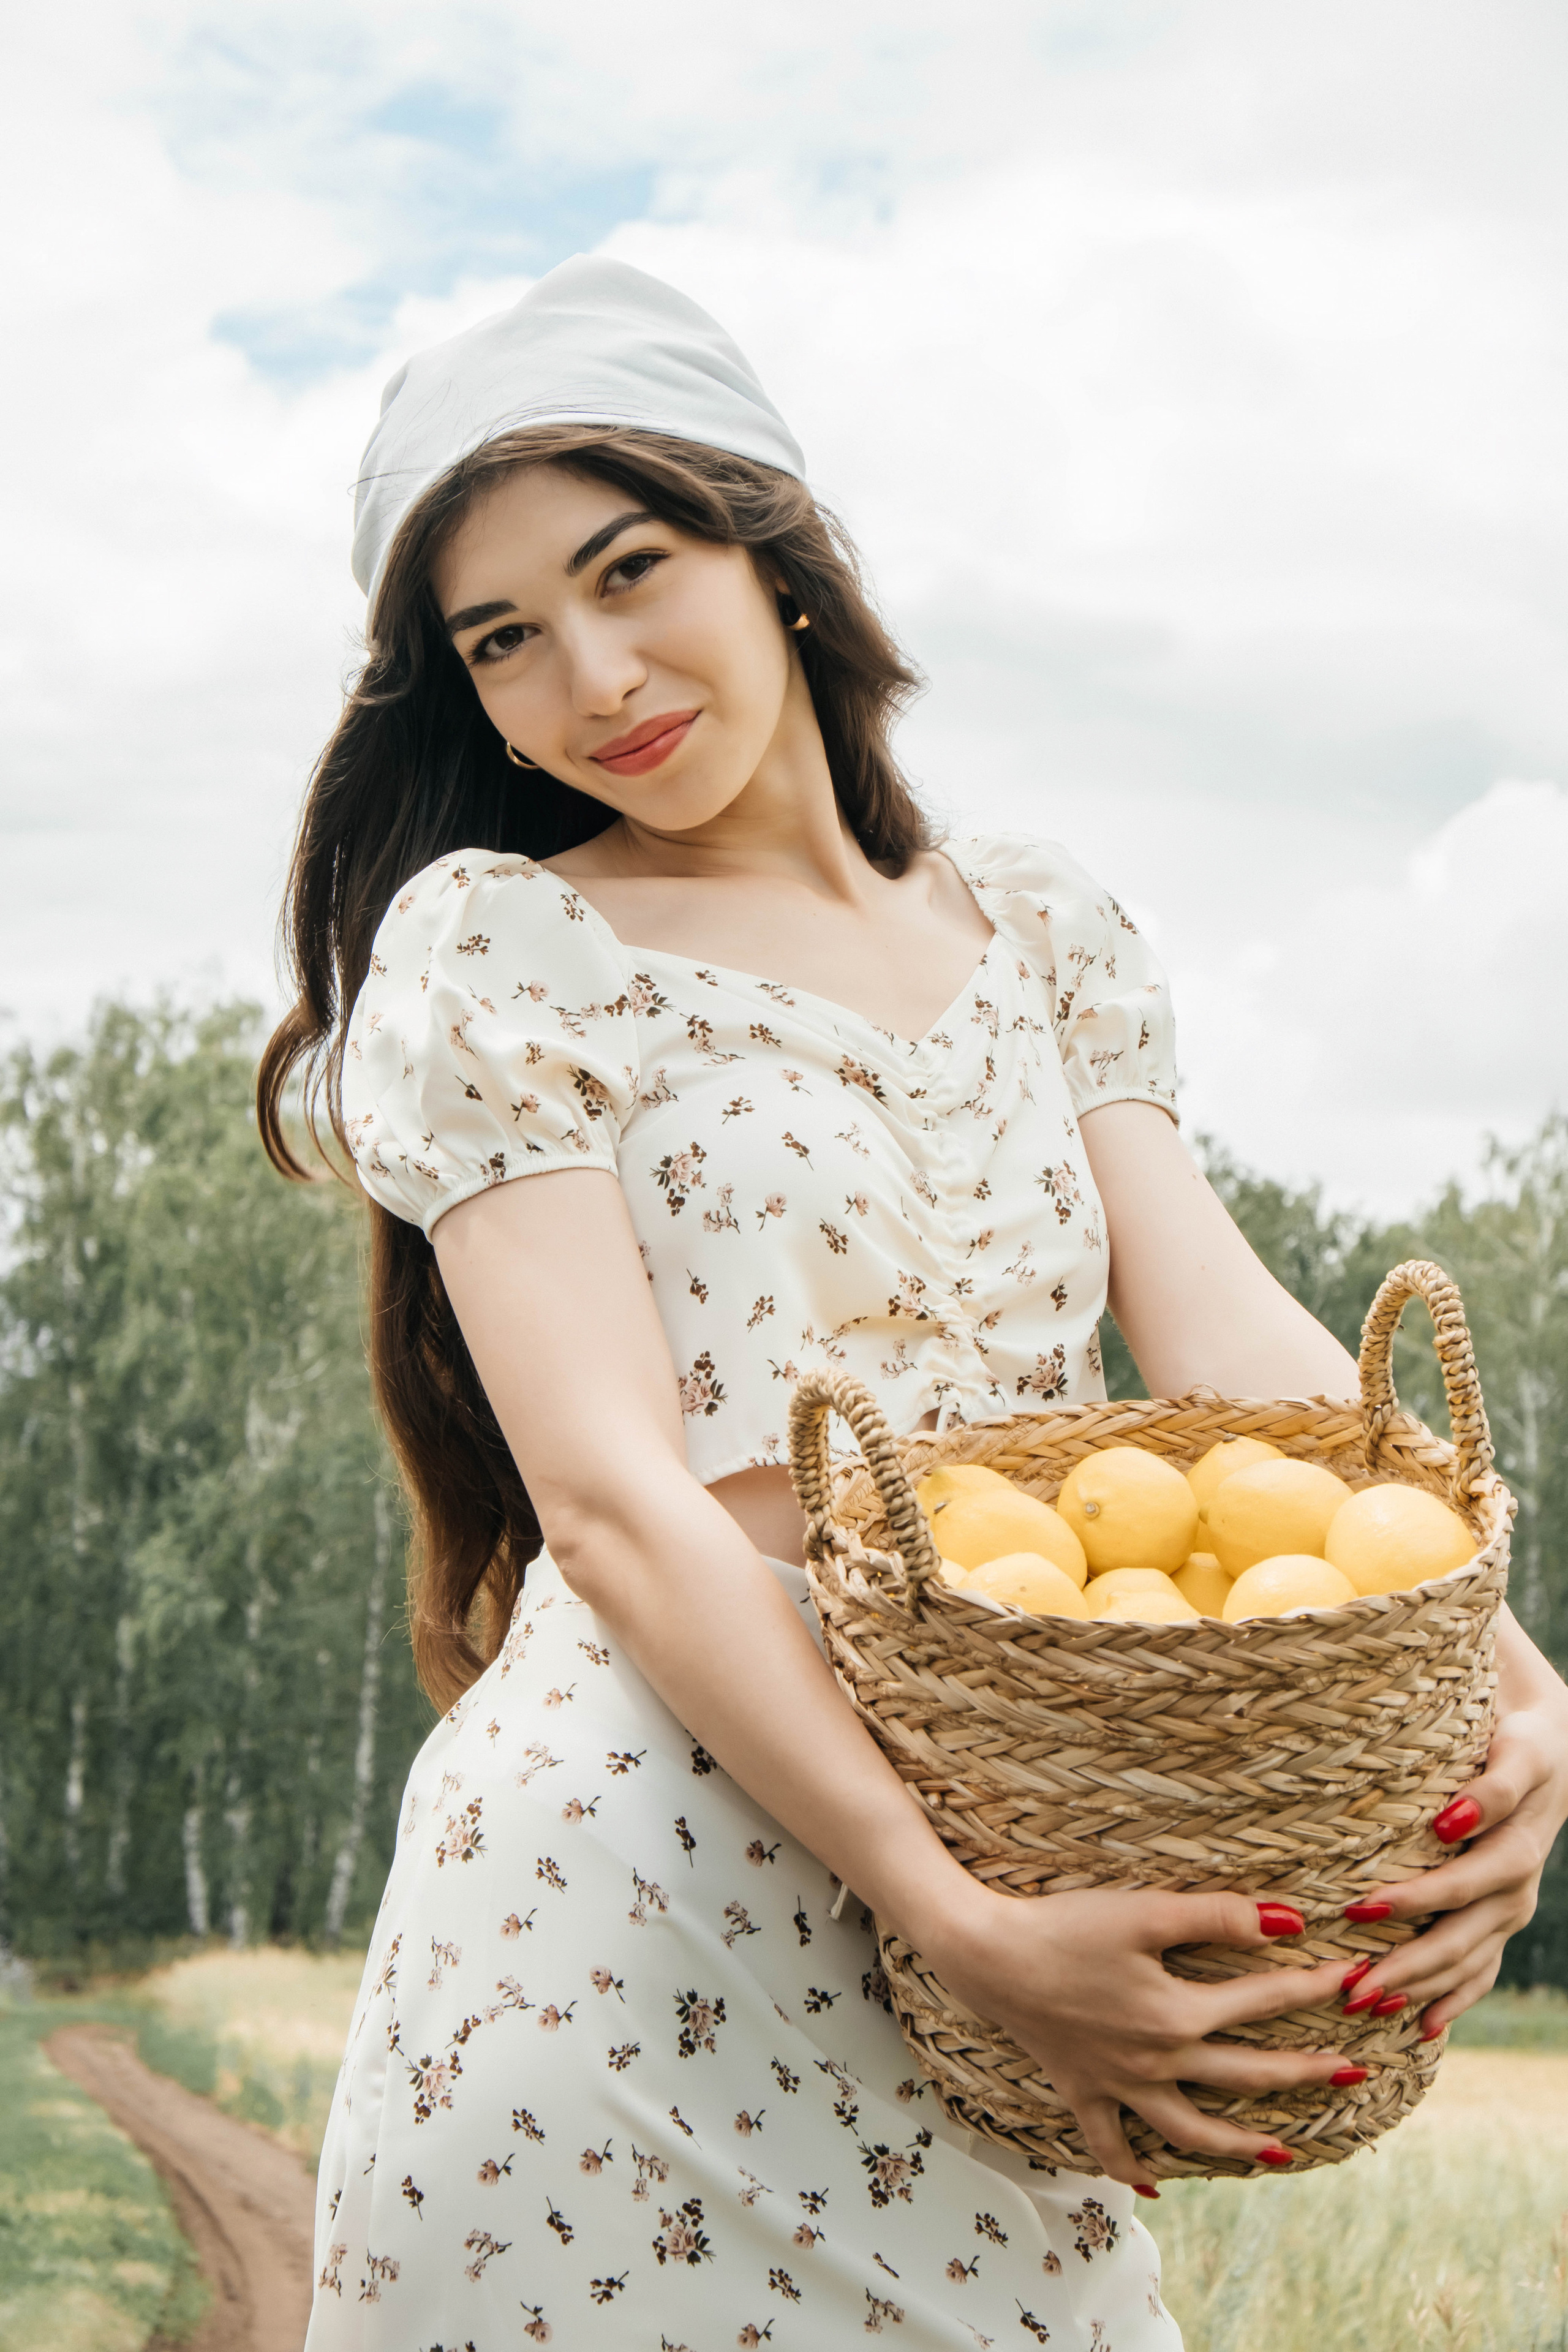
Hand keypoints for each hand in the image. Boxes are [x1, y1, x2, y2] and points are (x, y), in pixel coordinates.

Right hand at [926, 1884, 1353, 2187]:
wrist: (989, 1954)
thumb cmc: (1066, 1925)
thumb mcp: (1145, 1911)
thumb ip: (1218, 1917)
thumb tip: (1289, 1920)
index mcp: (1177, 2015)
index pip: (1262, 2001)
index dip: (1312, 1987)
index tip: (1354, 1978)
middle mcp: (1155, 2060)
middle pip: (1244, 2076)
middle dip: (1305, 2073)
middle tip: (1354, 2071)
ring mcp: (1117, 2084)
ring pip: (1190, 2130)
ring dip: (1240, 2146)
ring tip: (1281, 2153)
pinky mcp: (1080, 2091)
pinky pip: (1109, 2144)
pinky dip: (1133, 2168)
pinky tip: (1154, 2182)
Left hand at [1337, 1658, 1567, 2038]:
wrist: (1557, 1722)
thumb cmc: (1493, 1678)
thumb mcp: (1484, 1648)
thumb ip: (1429, 1631)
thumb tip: (1355, 1595)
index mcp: (1533, 1753)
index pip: (1511, 1781)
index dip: (1482, 1802)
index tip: (1441, 1818)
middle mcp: (1539, 1819)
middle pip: (1491, 1876)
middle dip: (1426, 1910)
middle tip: (1359, 1925)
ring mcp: (1527, 1869)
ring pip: (1485, 1929)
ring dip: (1427, 1967)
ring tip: (1366, 1994)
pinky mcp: (1512, 1902)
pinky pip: (1489, 1957)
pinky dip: (1457, 1995)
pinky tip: (1419, 2031)